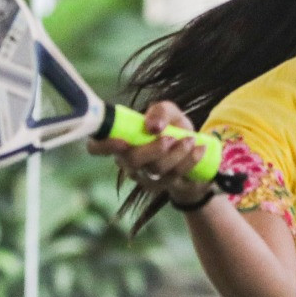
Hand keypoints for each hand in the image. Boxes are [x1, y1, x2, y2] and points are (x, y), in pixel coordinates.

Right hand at [86, 101, 210, 203]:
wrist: (193, 150)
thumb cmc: (172, 127)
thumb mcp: (169, 112)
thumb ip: (160, 111)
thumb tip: (152, 126)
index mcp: (121, 140)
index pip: (97, 147)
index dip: (102, 146)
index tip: (122, 141)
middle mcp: (128, 162)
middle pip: (131, 161)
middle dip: (153, 149)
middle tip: (171, 137)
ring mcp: (145, 177)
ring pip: (156, 170)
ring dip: (176, 153)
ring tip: (190, 139)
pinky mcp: (163, 186)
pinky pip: (175, 175)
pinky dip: (189, 160)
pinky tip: (199, 148)